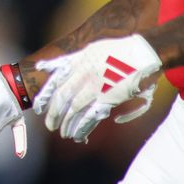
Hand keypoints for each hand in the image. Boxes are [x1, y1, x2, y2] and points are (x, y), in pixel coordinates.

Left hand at [33, 34, 161, 141]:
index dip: (45, 96)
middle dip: (53, 114)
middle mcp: (84, 74)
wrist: (145, 52)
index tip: (38, 108)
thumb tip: (46, 68)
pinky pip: (91, 117)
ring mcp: (95, 87)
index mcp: (78, 61)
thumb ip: (72, 60)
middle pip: (61, 98)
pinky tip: (78, 135)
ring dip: (67, 124)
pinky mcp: (109, 98)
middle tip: (49, 126)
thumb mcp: (92, 49)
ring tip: (63, 133)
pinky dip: (83, 127)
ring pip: (74, 110)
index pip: (55, 81)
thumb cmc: (120, 50)